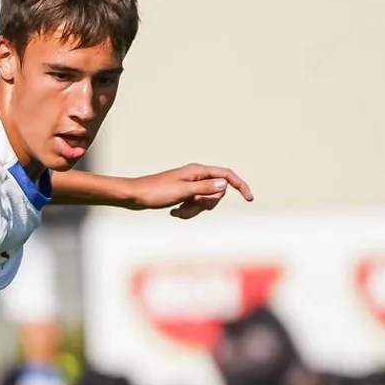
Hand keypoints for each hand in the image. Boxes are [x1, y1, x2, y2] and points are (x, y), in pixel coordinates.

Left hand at [128, 164, 252, 217]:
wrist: (134, 196)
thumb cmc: (155, 192)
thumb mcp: (182, 191)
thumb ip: (204, 188)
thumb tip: (224, 185)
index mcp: (198, 171)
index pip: (226, 175)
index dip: (240, 185)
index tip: (249, 198)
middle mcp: (196, 176)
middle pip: (216, 193)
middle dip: (206, 204)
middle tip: (188, 205)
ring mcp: (189, 186)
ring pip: (205, 202)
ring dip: (194, 211)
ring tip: (178, 211)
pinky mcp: (183, 195)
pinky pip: (194, 207)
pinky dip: (186, 212)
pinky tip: (173, 212)